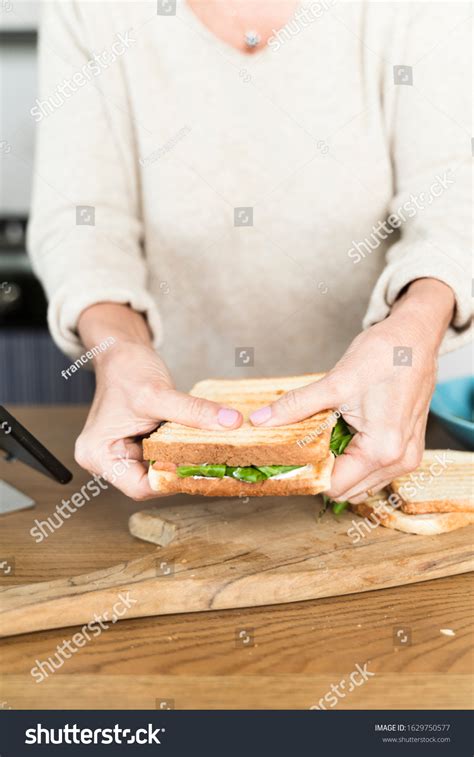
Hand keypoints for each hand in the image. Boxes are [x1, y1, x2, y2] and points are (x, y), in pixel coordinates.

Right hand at [74, 305, 241, 498]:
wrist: (121, 351)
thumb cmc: (126, 370)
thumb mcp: (159, 393)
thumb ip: (193, 411)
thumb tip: (230, 423)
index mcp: (98, 455)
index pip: (140, 487)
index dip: (172, 480)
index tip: (203, 467)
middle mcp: (107, 461)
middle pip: (151, 481)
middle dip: (182, 471)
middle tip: (216, 461)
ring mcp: (123, 455)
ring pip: (161, 469)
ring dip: (185, 461)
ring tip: (213, 453)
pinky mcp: (139, 446)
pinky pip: (164, 456)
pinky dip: (183, 451)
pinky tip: (204, 444)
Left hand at [249, 279, 453, 502]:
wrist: (416, 338)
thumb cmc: (385, 355)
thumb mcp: (334, 382)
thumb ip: (296, 406)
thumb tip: (261, 421)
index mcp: (382, 450)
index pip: (334, 486)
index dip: (308, 473)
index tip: (289, 456)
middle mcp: (399, 461)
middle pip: (347, 490)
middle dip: (322, 470)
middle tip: (302, 443)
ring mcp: (407, 458)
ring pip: (360, 483)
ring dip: (339, 466)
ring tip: (325, 435)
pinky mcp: (408, 450)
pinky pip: (374, 471)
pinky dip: (355, 460)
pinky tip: (345, 434)